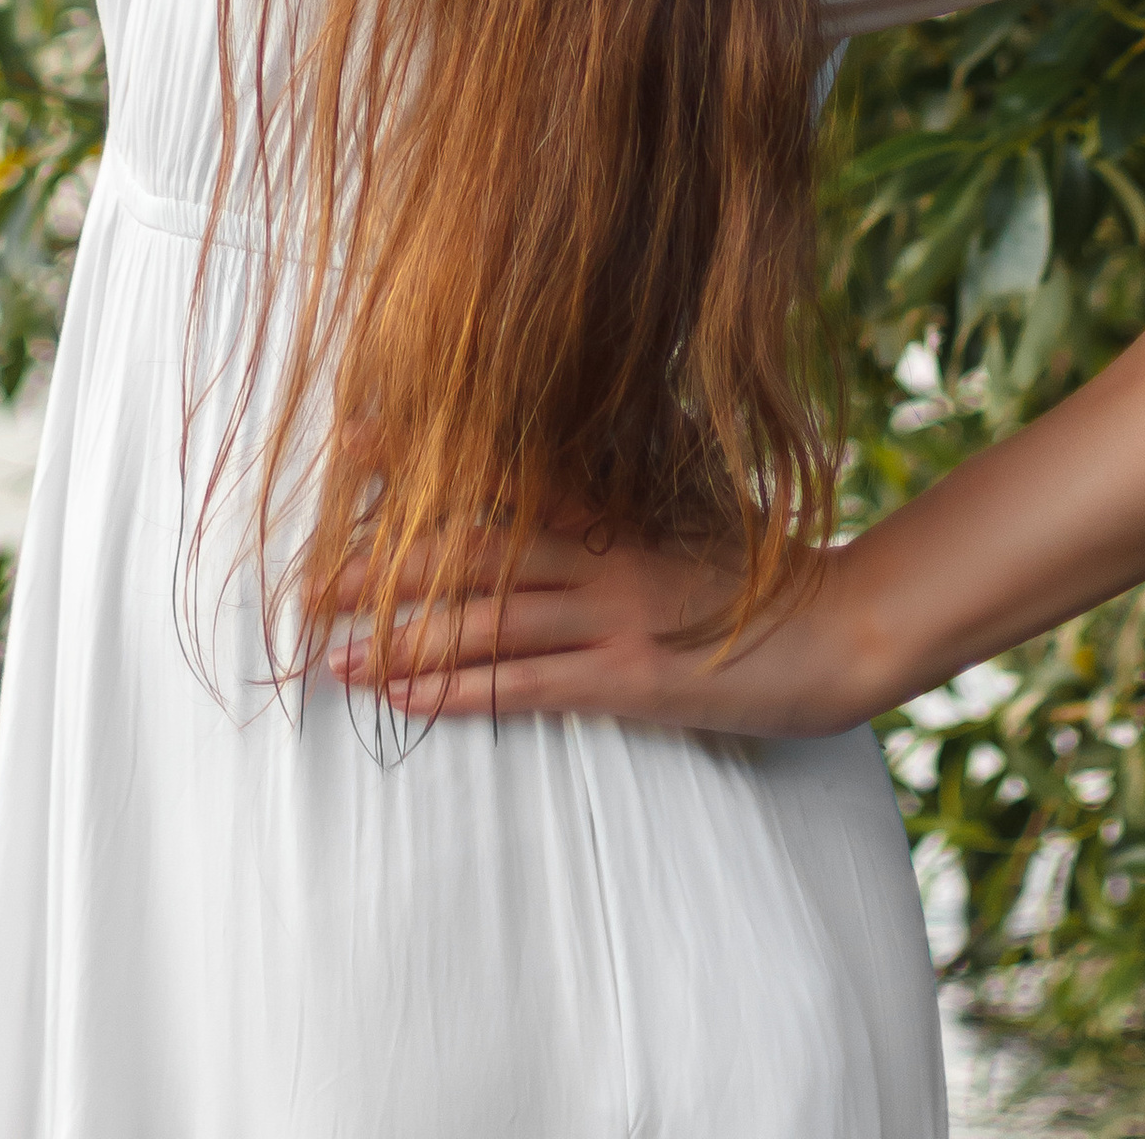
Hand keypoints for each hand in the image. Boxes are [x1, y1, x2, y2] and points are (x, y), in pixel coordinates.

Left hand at [320, 516, 883, 739]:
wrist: (843, 624)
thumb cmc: (763, 566)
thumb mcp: (688, 505)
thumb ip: (622, 485)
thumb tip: (563, 463)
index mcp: (612, 503)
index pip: (495, 476)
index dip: (418, 461)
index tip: (347, 445)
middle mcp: (600, 551)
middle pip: (467, 550)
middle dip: (379, 565)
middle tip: (301, 573)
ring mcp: (613, 614)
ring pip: (484, 621)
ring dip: (398, 637)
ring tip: (328, 651)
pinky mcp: (630, 679)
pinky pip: (526, 685)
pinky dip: (459, 691)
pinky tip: (407, 699)